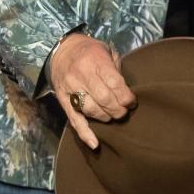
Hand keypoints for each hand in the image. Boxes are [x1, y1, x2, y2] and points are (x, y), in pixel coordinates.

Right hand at [48, 33, 135, 150]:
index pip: (114, 83)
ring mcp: (70, 88)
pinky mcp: (63, 100)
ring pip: (91, 110)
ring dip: (106, 117)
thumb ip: (116, 69)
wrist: (61, 50)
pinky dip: (85, 134)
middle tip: (124, 112)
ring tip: (112, 116)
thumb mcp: (106, 50)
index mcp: (95, 60)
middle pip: (104, 99)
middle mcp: (81, 75)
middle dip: (118, 110)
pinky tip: (95, 143)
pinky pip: (74, 120)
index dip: (126, 97)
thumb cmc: (89, 51)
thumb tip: (126, 92)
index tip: (132, 102)